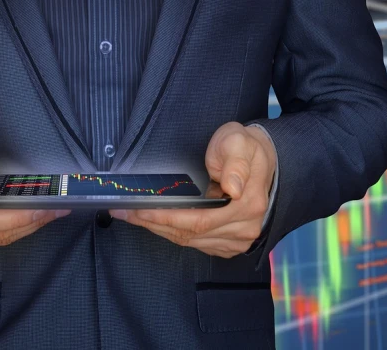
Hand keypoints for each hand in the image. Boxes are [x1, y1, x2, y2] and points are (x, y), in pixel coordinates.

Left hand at [110, 122, 275, 257]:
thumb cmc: (246, 147)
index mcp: (247, 204)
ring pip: (189, 241)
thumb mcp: (239, 142)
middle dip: (152, 222)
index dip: (165, 217)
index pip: (199, 220)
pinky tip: (153, 222)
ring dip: (157, 229)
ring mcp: (237, 240)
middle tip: (124, 211)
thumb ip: (235, 162)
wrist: (262, 159)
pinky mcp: (228, 244)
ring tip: (131, 215)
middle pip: (189, 234)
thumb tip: (233, 188)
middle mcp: (244, 228)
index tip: (140, 209)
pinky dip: (171, 233)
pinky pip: (195, 244)